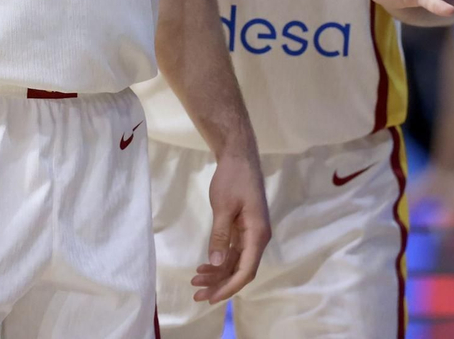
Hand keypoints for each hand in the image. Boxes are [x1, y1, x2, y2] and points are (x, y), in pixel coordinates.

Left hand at [189, 149, 270, 302]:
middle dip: (220, 285)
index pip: (246, 270)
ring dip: (217, 274)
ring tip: (195, 282)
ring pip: (236, 263)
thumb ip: (220, 236)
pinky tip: (204, 268)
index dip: (229, 287)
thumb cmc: (233, 178)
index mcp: (257, 234)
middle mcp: (257, 238)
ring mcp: (251, 234)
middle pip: (241, 270)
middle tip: (197, 295)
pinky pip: (233, 252)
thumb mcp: (223, 207)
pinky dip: (219, 261)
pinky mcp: (243, 229)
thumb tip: (217, 264)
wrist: (238, 156)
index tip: (211, 297)